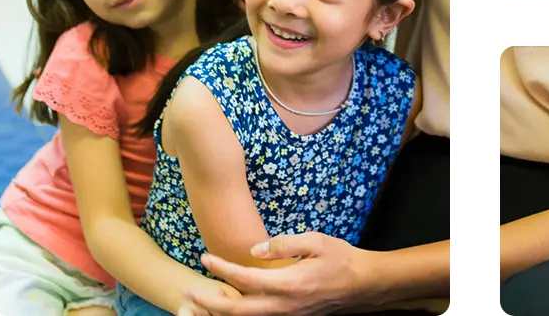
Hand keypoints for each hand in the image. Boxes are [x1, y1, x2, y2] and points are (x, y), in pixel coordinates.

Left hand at [183, 233, 372, 315]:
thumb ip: (285, 244)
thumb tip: (255, 248)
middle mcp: (283, 306)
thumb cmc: (341, 259)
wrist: (361, 285)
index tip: (206, 257)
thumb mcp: (316, 241)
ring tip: (197, 304)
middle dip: (208, 302)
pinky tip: (225, 307)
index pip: (245, 278)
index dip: (222, 268)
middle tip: (186, 292)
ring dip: (218, 313)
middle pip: (236, 311)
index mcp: (289, 283)